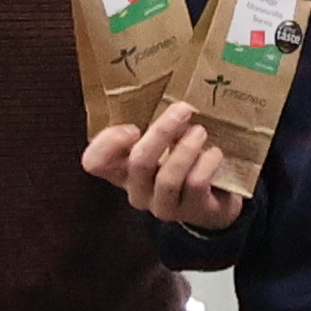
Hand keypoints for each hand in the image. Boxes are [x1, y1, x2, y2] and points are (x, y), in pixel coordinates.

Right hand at [81, 100, 243, 232]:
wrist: (215, 202)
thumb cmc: (184, 164)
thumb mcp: (165, 144)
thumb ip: (158, 126)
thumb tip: (173, 99)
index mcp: (123, 171)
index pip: (95, 162)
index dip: (107, 143)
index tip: (133, 126)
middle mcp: (138, 191)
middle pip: (139, 162)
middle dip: (162, 131)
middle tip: (183, 109)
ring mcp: (163, 205)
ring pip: (168, 178)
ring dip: (186, 149)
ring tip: (201, 131)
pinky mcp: (192, 211)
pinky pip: (195, 184)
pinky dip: (206, 164)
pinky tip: (214, 153)